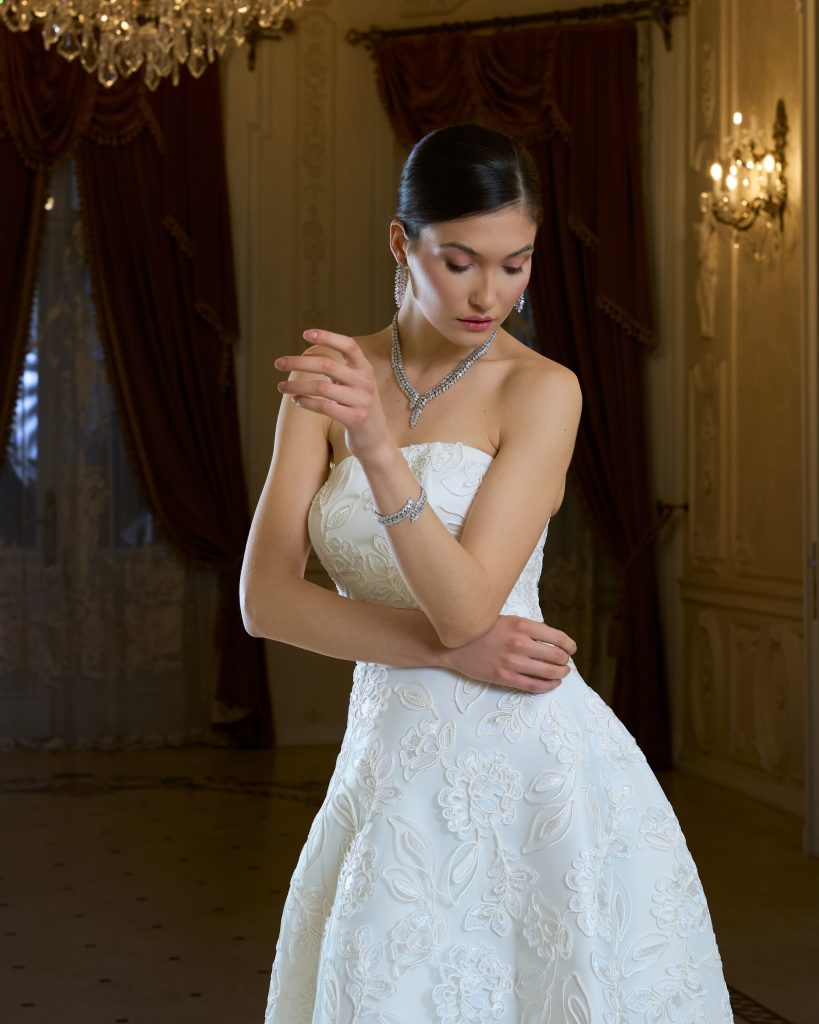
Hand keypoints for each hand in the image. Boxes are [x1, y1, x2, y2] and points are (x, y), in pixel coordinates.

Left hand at [275, 330, 389, 461]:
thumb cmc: (358, 407)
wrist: (376, 439)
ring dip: (296, 386)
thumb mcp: (353, 384)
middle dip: (299, 362)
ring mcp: (362, 401)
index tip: (305, 334)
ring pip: (322, 387)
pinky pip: (324, 407)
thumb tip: (308, 355)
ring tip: (280, 387)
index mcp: (365, 369)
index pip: (349, 345)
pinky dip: (306, 402)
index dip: (328, 337)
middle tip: (278, 363)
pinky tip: (296, 400)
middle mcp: (365, 382)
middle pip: (327, 364)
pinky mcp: (355, 419)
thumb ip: (338, 369)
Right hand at [444, 616, 576, 693]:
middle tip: (565, 662)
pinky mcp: (504, 677)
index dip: (569, 645)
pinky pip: (534, 686)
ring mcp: (512, 662)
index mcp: (522, 625)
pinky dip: (548, 686)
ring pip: (549, 672)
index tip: (571, 648)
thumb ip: (527, 628)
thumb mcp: (506, 619)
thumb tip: (550, 640)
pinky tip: (553, 684)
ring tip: (562, 673)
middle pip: (556, 656)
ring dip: (560, 673)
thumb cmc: (480, 629)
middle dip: (565, 660)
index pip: (557, 637)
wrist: (452, 643)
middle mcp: (520, 643)